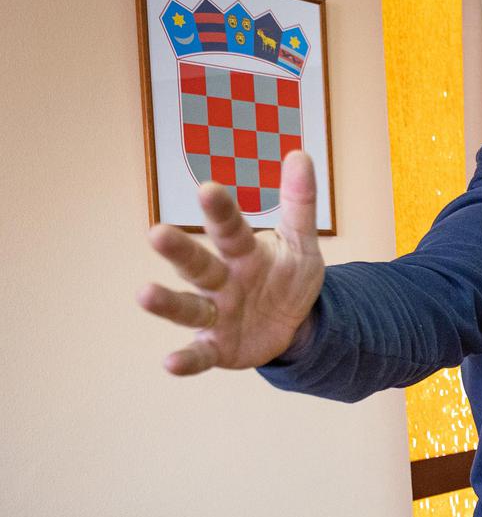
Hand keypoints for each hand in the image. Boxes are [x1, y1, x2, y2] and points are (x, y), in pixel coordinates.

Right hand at [137, 152, 324, 374]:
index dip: (220, 210)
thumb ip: (299, 204)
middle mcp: (220, 279)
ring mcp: (215, 313)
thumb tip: (301, 153)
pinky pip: (199, 353)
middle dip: (179, 249)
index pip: (228, 227)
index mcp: (241, 251)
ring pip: (187, 306)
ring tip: (143, 294)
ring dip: (165, 302)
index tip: (208, 188)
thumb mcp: (302, 243)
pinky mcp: (217, 346)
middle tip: (157, 233)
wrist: (294, 325)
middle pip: (197, 263)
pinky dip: (186, 359)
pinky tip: (169, 363)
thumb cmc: (286, 277)